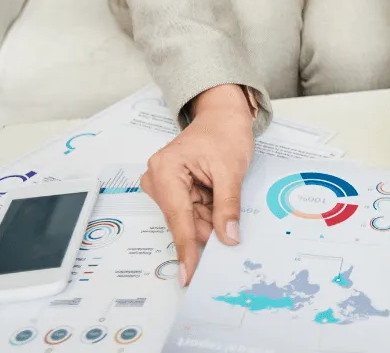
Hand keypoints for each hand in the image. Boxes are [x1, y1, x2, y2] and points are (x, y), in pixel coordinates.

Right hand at [140, 84, 253, 285]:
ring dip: (210, 216)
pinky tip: (217, 198)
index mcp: (166, 170)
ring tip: (224, 193)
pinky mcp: (173, 189)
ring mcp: (163, 185)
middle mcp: (157, 179)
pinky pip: (192, 212)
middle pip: (184, 221)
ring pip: (189, 219)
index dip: (186, 249)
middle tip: (230, 221)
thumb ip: (228, 206)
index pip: (178, 218)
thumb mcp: (231, 170)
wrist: (223, 116)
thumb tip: (228, 238)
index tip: (188, 274)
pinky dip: (209, 211)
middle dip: (208, 226)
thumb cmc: (225, 133)